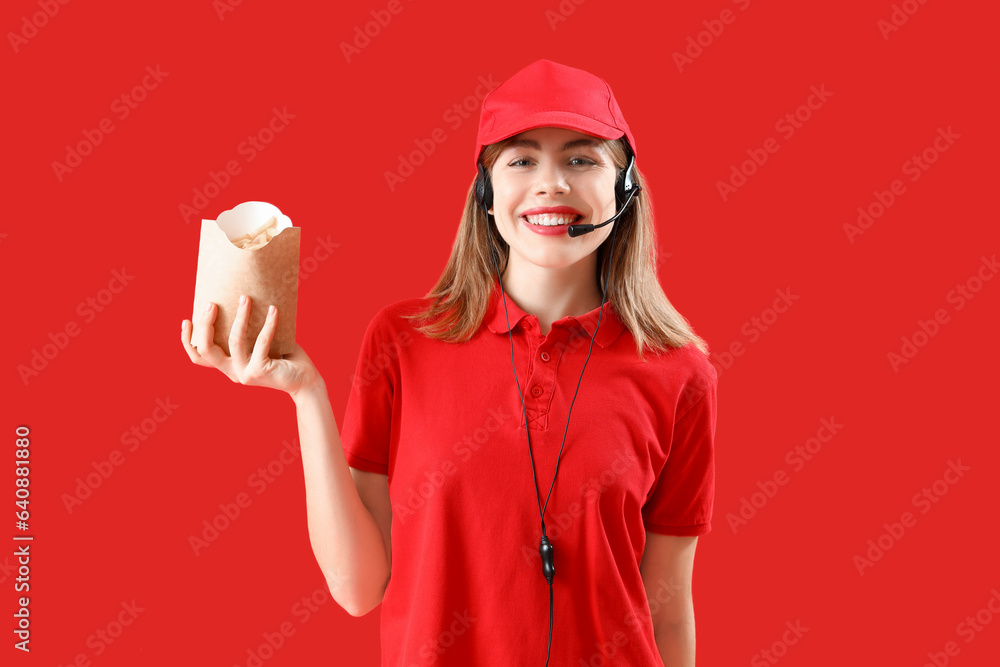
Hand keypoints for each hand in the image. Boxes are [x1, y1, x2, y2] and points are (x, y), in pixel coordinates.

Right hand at [181, 295, 322, 398]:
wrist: (305, 379)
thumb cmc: (284, 356)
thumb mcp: (259, 344)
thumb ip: (247, 331)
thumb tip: (242, 298)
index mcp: (227, 366)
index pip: (198, 357)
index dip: (187, 341)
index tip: (186, 320)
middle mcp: (232, 372)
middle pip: (206, 349)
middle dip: (205, 325)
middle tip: (212, 304)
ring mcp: (244, 374)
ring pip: (233, 341)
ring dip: (239, 317)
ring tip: (245, 298)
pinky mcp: (260, 371)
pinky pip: (261, 342)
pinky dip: (268, 323)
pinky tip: (274, 310)